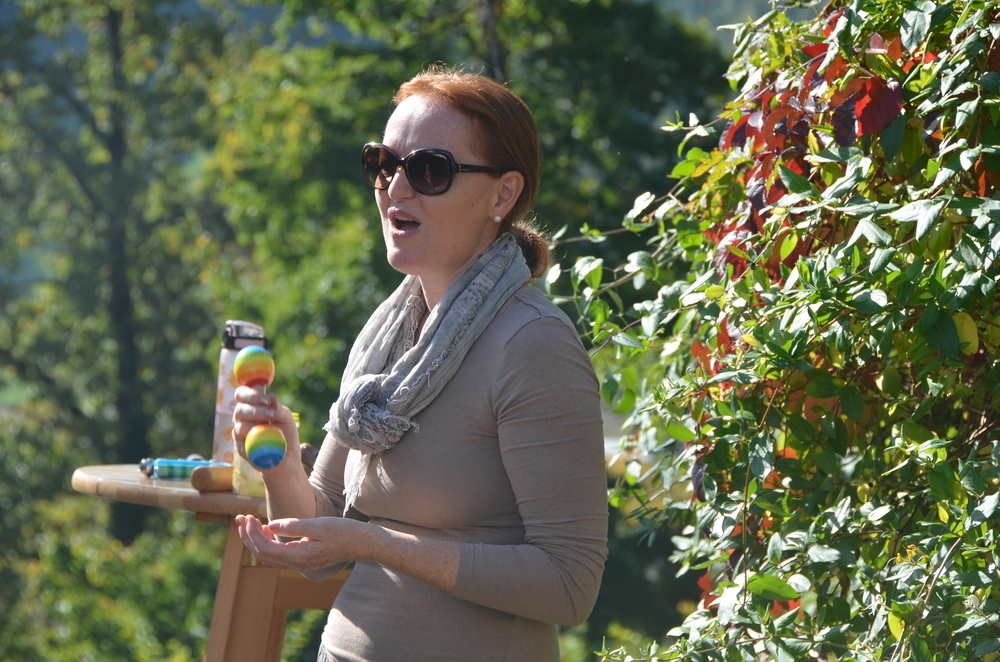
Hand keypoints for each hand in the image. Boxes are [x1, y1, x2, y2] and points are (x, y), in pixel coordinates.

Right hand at [232, 386, 301, 468]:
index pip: (242, 394)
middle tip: (271, 414)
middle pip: (239, 408)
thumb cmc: (286, 435)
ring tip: (271, 426)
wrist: (287, 459)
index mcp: (252, 407)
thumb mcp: (286, 419)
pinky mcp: (241, 448)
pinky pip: (242, 440)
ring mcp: (240, 434)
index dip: (250, 395)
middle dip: (256, 409)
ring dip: (256, 423)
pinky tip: (264, 438)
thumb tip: (271, 396)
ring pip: (240, 424)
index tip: (266, 401)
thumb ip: (278, 408)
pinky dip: (253, 437)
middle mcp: (243, 419)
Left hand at [235, 514, 368, 572]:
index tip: (248, 516)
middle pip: (262, 554)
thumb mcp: (319, 525)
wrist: (363, 543)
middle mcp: (296, 563)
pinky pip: (278, 553)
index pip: (264, 548)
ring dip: (255, 539)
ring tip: (248, 521)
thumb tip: (270, 524)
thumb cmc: (344, 532)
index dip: (251, 533)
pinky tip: (266, 528)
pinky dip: (268, 541)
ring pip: (268, 555)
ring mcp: (300, 563)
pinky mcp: (303, 558)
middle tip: (240, 517)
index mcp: (299, 557)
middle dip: (247, 536)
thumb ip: (294, 526)